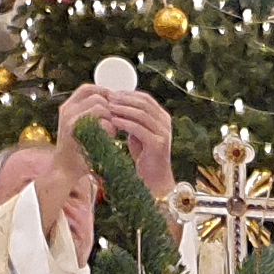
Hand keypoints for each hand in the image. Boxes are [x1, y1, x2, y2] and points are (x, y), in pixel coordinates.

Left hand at [60, 85, 175, 189]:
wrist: (155, 180)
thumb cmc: (144, 156)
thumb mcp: (138, 133)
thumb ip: (133, 120)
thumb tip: (117, 104)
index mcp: (162, 118)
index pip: (146, 99)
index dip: (128, 94)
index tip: (112, 93)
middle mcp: (165, 123)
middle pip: (144, 103)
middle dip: (124, 99)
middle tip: (109, 98)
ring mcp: (163, 133)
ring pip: (141, 114)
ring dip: (123, 109)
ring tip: (108, 107)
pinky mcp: (158, 144)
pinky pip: (139, 129)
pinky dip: (124, 123)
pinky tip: (113, 121)